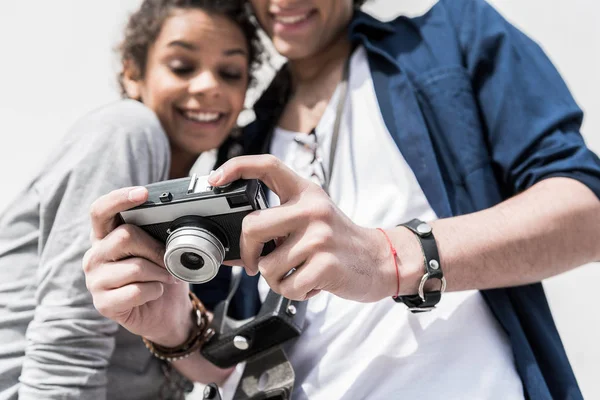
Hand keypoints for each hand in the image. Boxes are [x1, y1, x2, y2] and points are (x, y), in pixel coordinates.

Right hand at [83, 187, 192, 346]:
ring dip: (160, 273)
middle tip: (170, 259)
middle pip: (125, 236)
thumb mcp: (160, 249)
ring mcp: (95, 280)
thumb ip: (156, 232)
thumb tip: (173, 221)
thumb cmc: (161, 275)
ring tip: (165, 278)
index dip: (119, 199)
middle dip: (156, 248)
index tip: (143, 193)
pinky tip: (154, 292)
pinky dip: (154, 290)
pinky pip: (136, 291)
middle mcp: (95, 255)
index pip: (101, 210)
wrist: (165, 312)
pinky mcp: (103, 304)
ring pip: (135, 267)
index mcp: (105, 236)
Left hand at [208, 155, 396, 301]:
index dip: (237, 167)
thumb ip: (278, 222)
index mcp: (306, 192)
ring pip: (267, 266)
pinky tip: (311, 283)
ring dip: (276, 279)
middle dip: (248, 253)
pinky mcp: (326, 265)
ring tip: (299, 272)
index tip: (215, 179)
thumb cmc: (338, 240)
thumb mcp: (313, 217)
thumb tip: (234, 248)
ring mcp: (320, 236)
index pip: (268, 166)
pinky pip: (287, 287)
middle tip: (257, 263)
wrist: (379, 260)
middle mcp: (312, 209)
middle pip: (252, 226)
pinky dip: (294, 292)